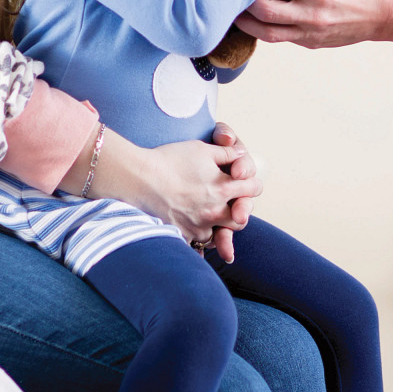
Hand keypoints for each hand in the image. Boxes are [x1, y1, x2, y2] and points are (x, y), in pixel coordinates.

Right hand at [88, 131, 261, 246]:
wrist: (139, 178)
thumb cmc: (170, 160)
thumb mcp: (201, 149)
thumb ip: (227, 153)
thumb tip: (241, 153)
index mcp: (224, 189)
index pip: (253, 189)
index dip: (253, 184)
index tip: (248, 183)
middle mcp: (215, 211)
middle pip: (241, 219)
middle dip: (240, 210)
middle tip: (233, 204)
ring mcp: (199, 226)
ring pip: (219, 233)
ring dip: (219, 225)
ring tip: (209, 216)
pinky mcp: (183, 235)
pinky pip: (198, 242)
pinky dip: (198, 236)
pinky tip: (192, 226)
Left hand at [234, 0, 392, 47]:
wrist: (383, 14)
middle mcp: (312, 15)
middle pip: (265, 11)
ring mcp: (310, 33)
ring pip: (268, 33)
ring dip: (248, 22)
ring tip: (235, 11)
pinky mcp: (311, 44)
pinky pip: (281, 38)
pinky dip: (266, 28)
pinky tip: (256, 19)